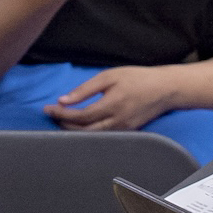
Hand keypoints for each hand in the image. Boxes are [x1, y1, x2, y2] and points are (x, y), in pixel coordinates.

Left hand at [44, 65, 176, 130]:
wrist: (164, 89)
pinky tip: (80, 125)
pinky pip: (104, 136)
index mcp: (111, 105)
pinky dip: (89, 133)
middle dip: (65, 124)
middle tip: (51, 115)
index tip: (48, 109)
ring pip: (93, 137)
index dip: (62, 114)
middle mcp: (117, 122)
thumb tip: (64, 99)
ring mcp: (124, 130)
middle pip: (84, 131)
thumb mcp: (109, 76)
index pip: (80, 116)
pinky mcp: (128, 132)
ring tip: (61, 120)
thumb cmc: (136, 78)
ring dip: (75, 130)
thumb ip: (85, 89)